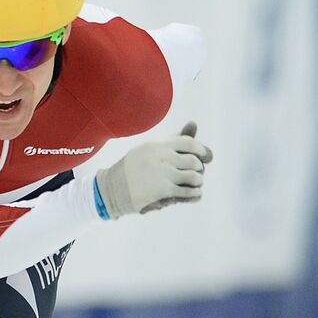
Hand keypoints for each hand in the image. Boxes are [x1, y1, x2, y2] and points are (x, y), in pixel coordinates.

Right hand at [96, 121, 212, 217]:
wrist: (112, 189)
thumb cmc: (133, 167)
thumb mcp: (149, 149)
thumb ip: (172, 140)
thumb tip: (194, 123)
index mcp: (157, 145)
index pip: (188, 143)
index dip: (201, 150)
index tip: (206, 156)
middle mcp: (161, 157)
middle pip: (194, 161)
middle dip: (199, 167)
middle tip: (197, 171)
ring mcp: (164, 175)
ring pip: (194, 177)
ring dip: (198, 180)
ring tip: (196, 182)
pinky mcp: (164, 191)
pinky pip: (188, 192)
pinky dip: (195, 193)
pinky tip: (195, 193)